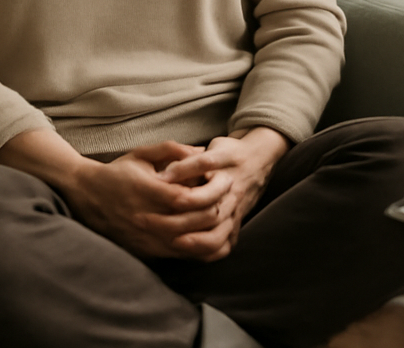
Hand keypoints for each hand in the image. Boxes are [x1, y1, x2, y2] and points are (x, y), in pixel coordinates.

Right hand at [61, 141, 234, 259]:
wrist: (86, 196)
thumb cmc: (117, 172)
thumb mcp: (141, 154)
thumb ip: (171, 149)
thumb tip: (201, 151)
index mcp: (147, 190)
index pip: (187, 198)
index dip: (211, 192)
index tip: (224, 181)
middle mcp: (146, 217)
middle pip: (193, 222)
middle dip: (217, 209)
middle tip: (229, 197)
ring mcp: (145, 237)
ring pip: (189, 242)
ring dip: (210, 229)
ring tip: (221, 214)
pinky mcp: (145, 251)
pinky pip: (178, 255)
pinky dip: (197, 245)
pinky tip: (207, 232)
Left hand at [158, 126, 288, 260]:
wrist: (258, 164)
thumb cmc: (229, 155)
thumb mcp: (213, 150)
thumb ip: (189, 163)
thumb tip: (162, 177)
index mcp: (226, 178)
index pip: (204, 191)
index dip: (178, 196)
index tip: (154, 195)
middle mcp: (232, 200)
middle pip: (207, 218)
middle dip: (175, 223)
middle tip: (145, 221)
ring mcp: (235, 217)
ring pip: (216, 238)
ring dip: (191, 243)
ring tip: (167, 241)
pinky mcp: (235, 229)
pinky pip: (222, 248)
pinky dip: (205, 253)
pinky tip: (185, 251)